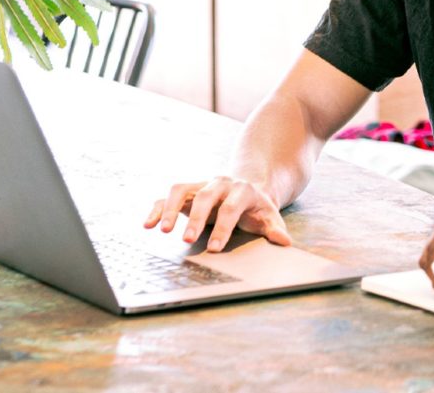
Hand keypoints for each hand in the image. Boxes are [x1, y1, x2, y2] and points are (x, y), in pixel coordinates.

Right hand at [143, 176, 291, 251]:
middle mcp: (220, 184)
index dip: (222, 227)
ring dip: (171, 209)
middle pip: (206, 198)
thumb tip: (285, 242)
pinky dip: (157, 208)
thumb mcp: (270, 217)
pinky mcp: (187, 191)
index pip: (231, 208)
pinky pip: (168, 196)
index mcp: (242, 190)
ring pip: (182, 190)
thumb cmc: (257, 208)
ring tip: (162, 231)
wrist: (248, 189)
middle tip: (187, 240)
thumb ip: (275, 229)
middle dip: (196, 219)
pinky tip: (148, 224)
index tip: (214, 248)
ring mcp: (202, 185)